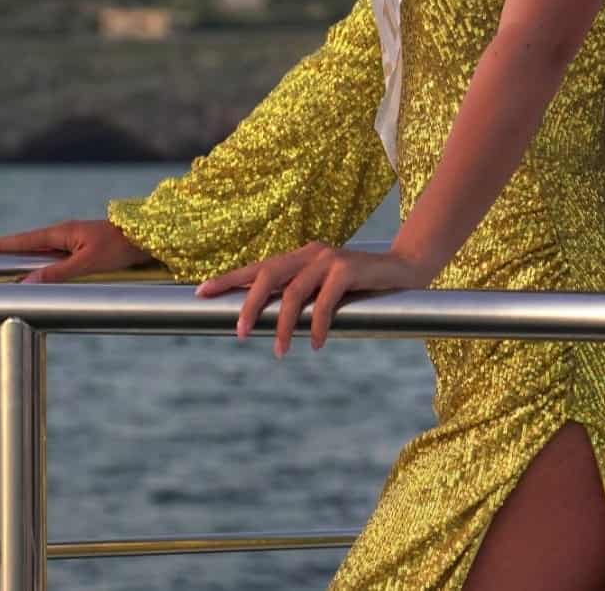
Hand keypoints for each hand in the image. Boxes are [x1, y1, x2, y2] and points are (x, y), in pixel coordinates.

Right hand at [0, 218, 154, 283]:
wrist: (147, 237)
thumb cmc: (120, 247)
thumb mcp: (89, 263)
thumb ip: (58, 273)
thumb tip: (27, 284)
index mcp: (62, 232)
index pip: (22, 241)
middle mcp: (63, 234)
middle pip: (26, 245)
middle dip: (2, 251)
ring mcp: (72, 240)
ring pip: (39, 251)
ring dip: (19, 257)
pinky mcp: (81, 248)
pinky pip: (53, 256)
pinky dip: (38, 262)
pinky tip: (33, 271)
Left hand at [194, 240, 437, 356]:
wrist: (405, 271)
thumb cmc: (361, 288)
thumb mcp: (325, 292)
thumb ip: (302, 300)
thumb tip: (268, 324)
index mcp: (300, 256)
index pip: (257, 266)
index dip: (228, 279)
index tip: (199, 292)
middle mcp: (310, 252)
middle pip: (267, 274)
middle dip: (247, 303)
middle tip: (236, 332)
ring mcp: (329, 258)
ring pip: (293, 292)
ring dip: (281, 325)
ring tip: (278, 352)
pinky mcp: (348, 268)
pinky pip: (324, 301)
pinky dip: (316, 325)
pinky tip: (314, 344)